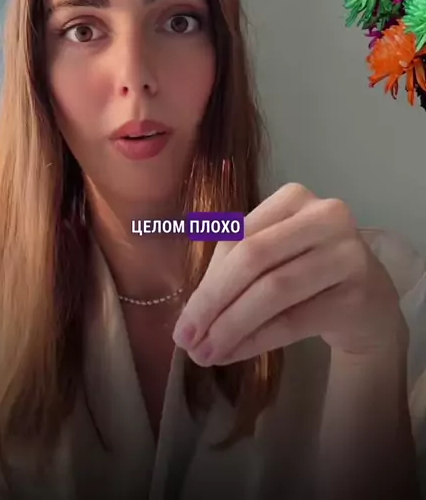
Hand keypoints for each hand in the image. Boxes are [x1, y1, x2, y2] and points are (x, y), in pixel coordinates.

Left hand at [173, 184, 406, 364]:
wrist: (370, 302)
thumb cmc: (308, 273)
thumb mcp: (272, 257)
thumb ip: (232, 271)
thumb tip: (188, 318)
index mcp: (294, 198)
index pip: (239, 237)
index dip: (205, 281)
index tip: (180, 322)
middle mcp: (324, 216)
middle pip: (254, 259)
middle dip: (213, 303)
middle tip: (188, 340)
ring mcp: (345, 253)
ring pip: (273, 291)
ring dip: (232, 326)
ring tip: (207, 353)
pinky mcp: (356, 294)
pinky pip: (295, 320)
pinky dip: (259, 339)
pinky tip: (235, 353)